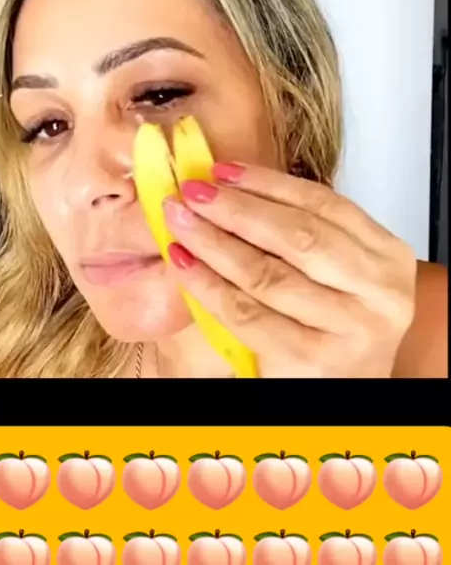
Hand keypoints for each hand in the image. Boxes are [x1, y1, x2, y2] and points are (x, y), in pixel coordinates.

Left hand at [163, 162, 416, 377]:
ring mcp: (349, 329)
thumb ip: (301, 235)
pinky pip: (246, 313)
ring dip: (214, 240)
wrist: (344, 396)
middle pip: (296, 235)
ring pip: (266, 272)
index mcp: (387, 258)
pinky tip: (184, 263)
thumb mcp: (338, 276)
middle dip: (237, 208)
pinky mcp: (313, 362)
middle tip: (194, 190)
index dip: (269, 183)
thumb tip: (231, 187)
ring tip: (180, 220)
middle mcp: (379, 293)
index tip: (224, 170)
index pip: (324, 205)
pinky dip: (207, 284)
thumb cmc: (336, 332)